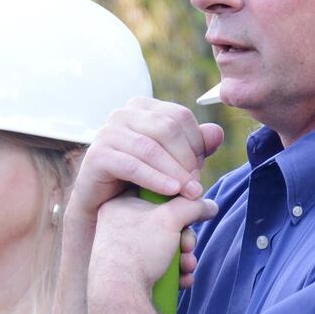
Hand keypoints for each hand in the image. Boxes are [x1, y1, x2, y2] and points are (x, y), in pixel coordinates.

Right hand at [68, 98, 224, 227]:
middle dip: (187, 158)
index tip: (200, 167)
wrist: (106, 206)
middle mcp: (122, 114)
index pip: (180, 116)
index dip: (197, 143)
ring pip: (151, 148)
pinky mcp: (97, 155)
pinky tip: (172, 191)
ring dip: (175, 172)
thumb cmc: (142, 180)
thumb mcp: (174, 161)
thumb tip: (217, 133)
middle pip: (167, 128)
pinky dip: (156, 180)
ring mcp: (107, 132)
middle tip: (197, 185)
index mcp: (142, 107)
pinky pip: (133, 166)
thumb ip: (196, 146)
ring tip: (190, 193)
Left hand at [87, 193, 217, 313]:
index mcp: (118, 205)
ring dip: (183, 257)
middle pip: (162, 224)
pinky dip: (174, 273)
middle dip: (184, 238)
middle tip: (187, 245)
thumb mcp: (171, 218)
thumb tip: (210, 206)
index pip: (154, 194)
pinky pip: (157, 266)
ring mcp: (122, 251)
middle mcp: (117, 227)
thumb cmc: (138, 250)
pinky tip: (182, 279)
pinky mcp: (129, 274)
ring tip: (187, 266)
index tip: (189, 211)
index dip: (176, 202)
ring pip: (163, 248)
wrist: (120, 293)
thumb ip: (193, 206)